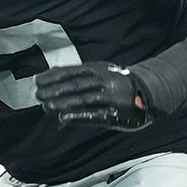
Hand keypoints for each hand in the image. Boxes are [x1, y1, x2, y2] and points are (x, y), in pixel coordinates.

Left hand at [34, 62, 152, 130]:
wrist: (148, 92)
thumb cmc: (116, 82)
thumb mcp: (99, 71)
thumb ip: (77, 73)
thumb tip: (50, 73)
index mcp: (98, 68)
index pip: (71, 71)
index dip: (53, 76)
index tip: (38, 81)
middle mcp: (104, 80)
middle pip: (75, 85)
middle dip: (55, 90)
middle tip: (38, 95)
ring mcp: (110, 97)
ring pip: (83, 99)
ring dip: (63, 103)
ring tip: (47, 106)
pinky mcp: (115, 113)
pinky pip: (95, 115)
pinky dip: (78, 116)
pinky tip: (64, 118)